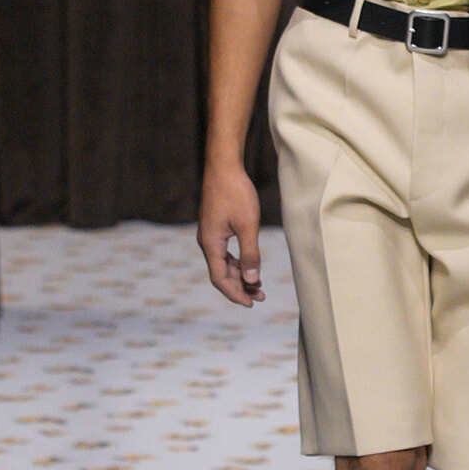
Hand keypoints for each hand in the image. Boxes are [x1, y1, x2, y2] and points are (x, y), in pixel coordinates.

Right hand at [198, 163, 265, 304]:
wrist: (224, 166)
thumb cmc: (236, 193)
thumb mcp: (248, 225)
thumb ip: (250, 253)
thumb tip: (252, 279)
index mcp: (211, 244)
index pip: (219, 278)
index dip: (235, 293)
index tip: (251, 303)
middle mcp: (207, 242)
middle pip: (221, 273)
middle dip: (240, 287)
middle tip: (261, 296)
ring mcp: (210, 234)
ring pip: (223, 263)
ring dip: (240, 275)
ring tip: (259, 285)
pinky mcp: (215, 227)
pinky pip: (224, 252)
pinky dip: (237, 262)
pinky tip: (250, 265)